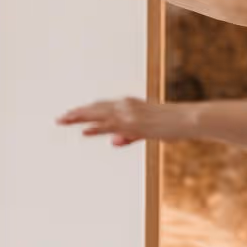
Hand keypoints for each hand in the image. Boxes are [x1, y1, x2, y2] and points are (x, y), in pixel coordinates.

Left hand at [57, 97, 184, 146]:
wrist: (186, 120)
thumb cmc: (171, 124)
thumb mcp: (147, 131)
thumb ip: (129, 135)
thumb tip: (113, 142)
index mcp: (129, 104)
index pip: (101, 107)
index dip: (85, 111)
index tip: (71, 114)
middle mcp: (126, 106)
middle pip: (95, 108)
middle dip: (77, 114)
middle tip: (59, 118)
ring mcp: (129, 114)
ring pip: (98, 115)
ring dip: (80, 118)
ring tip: (64, 121)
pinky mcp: (134, 124)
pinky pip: (111, 126)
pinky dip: (97, 128)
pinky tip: (84, 131)